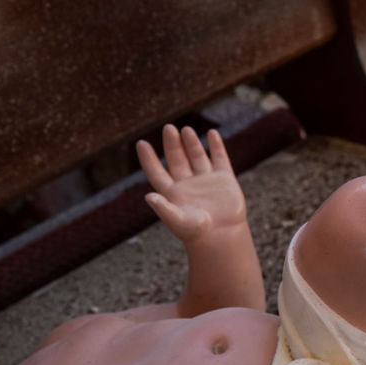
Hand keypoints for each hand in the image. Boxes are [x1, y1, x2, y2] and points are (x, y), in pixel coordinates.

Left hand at [136, 125, 246, 244]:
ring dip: (191, 143)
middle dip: (172, 144)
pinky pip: (219, 158)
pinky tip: (212, 133)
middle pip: (177, 159)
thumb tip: (149, 197)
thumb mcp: (177, 221)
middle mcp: (187, 184)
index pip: (156, 171)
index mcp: (172, 193)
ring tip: (186, 130)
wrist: (223, 236)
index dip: (148, 158)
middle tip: (168, 128)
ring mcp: (206, 179)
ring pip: (196, 156)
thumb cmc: (196, 232)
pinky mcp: (224, 179)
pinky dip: (216, 146)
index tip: (141, 143)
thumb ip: (163, 208)